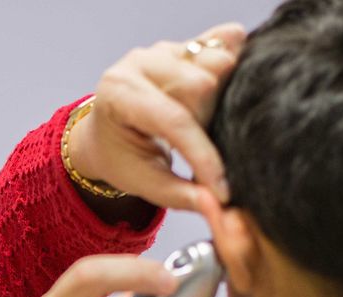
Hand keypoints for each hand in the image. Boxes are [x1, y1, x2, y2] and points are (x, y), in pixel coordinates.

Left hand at [66, 23, 246, 210]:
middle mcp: (140, 62)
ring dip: (224, 97)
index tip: (225, 189)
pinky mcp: (185, 45)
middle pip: (200, 85)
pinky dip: (236, 62)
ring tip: (212, 123)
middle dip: (212, 123)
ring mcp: (163, 49)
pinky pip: (224, 42)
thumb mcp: (143, 183)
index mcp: (119, 93)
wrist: (106, 134)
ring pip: (217, 63)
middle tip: (210, 147)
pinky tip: (234, 87)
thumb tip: (220, 209)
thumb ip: (181, 196)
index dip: (204, 155)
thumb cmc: (121, 158)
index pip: (173, 120)